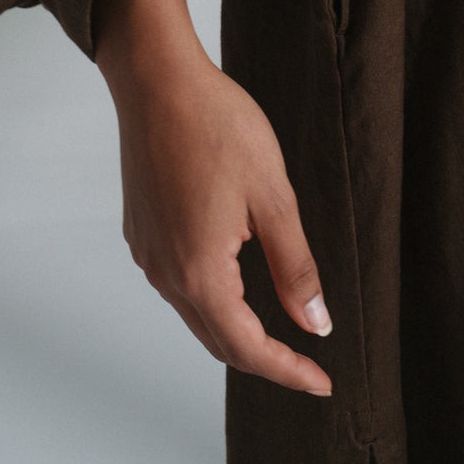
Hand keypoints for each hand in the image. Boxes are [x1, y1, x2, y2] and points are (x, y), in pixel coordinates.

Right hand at [104, 38, 333, 395]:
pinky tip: (234, 276)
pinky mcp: (141, 234)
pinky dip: (211, 297)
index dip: (289, 371)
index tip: (322, 382)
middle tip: (307, 362)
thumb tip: (316, 324)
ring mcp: (149, 255)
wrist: (157, 81)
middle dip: (264, 358)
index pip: (248, 348)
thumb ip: (294, 267)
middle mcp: (167, 274)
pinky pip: (178, 284)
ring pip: (197, 314)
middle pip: (218, 341)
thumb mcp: (273, 196)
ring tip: (277, 323)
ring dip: (236, 328)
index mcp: (201, 272)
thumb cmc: (216, 126)